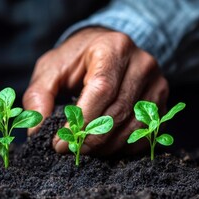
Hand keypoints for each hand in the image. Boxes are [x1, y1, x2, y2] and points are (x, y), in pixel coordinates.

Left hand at [23, 27, 168, 155]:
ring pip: (135, 127)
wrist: (104, 50)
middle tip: (68, 150)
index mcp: (113, 48)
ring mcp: (157, 83)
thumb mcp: (50, 70)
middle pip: (118, 111)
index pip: (102, 90)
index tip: (59, 143)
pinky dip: (124, 147)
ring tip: (83, 150)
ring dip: (106, 147)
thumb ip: (38, 96)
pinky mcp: (161, 102)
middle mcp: (142, 64)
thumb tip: (37, 130)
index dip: (81, 121)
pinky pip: (147, 134)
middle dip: (90, 139)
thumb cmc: (74, 60)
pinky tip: (103, 148)